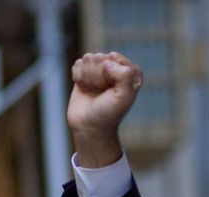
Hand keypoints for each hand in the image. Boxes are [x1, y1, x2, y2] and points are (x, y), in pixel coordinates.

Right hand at [68, 51, 143, 167]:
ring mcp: (99, 70)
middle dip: (97, 75)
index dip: (111, 72)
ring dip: (87, 77)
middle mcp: (115, 69)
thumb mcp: (124, 97)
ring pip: (88, 58)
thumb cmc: (109, 113)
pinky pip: (78, 64)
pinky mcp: (84, 73)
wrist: (88, 126)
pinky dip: (78, 77)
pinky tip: (84, 88)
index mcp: (130, 74)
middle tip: (101, 93)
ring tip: (92, 91)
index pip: (117, 59)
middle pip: (101, 57)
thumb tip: (107, 61)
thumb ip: (125, 75)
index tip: (112, 89)